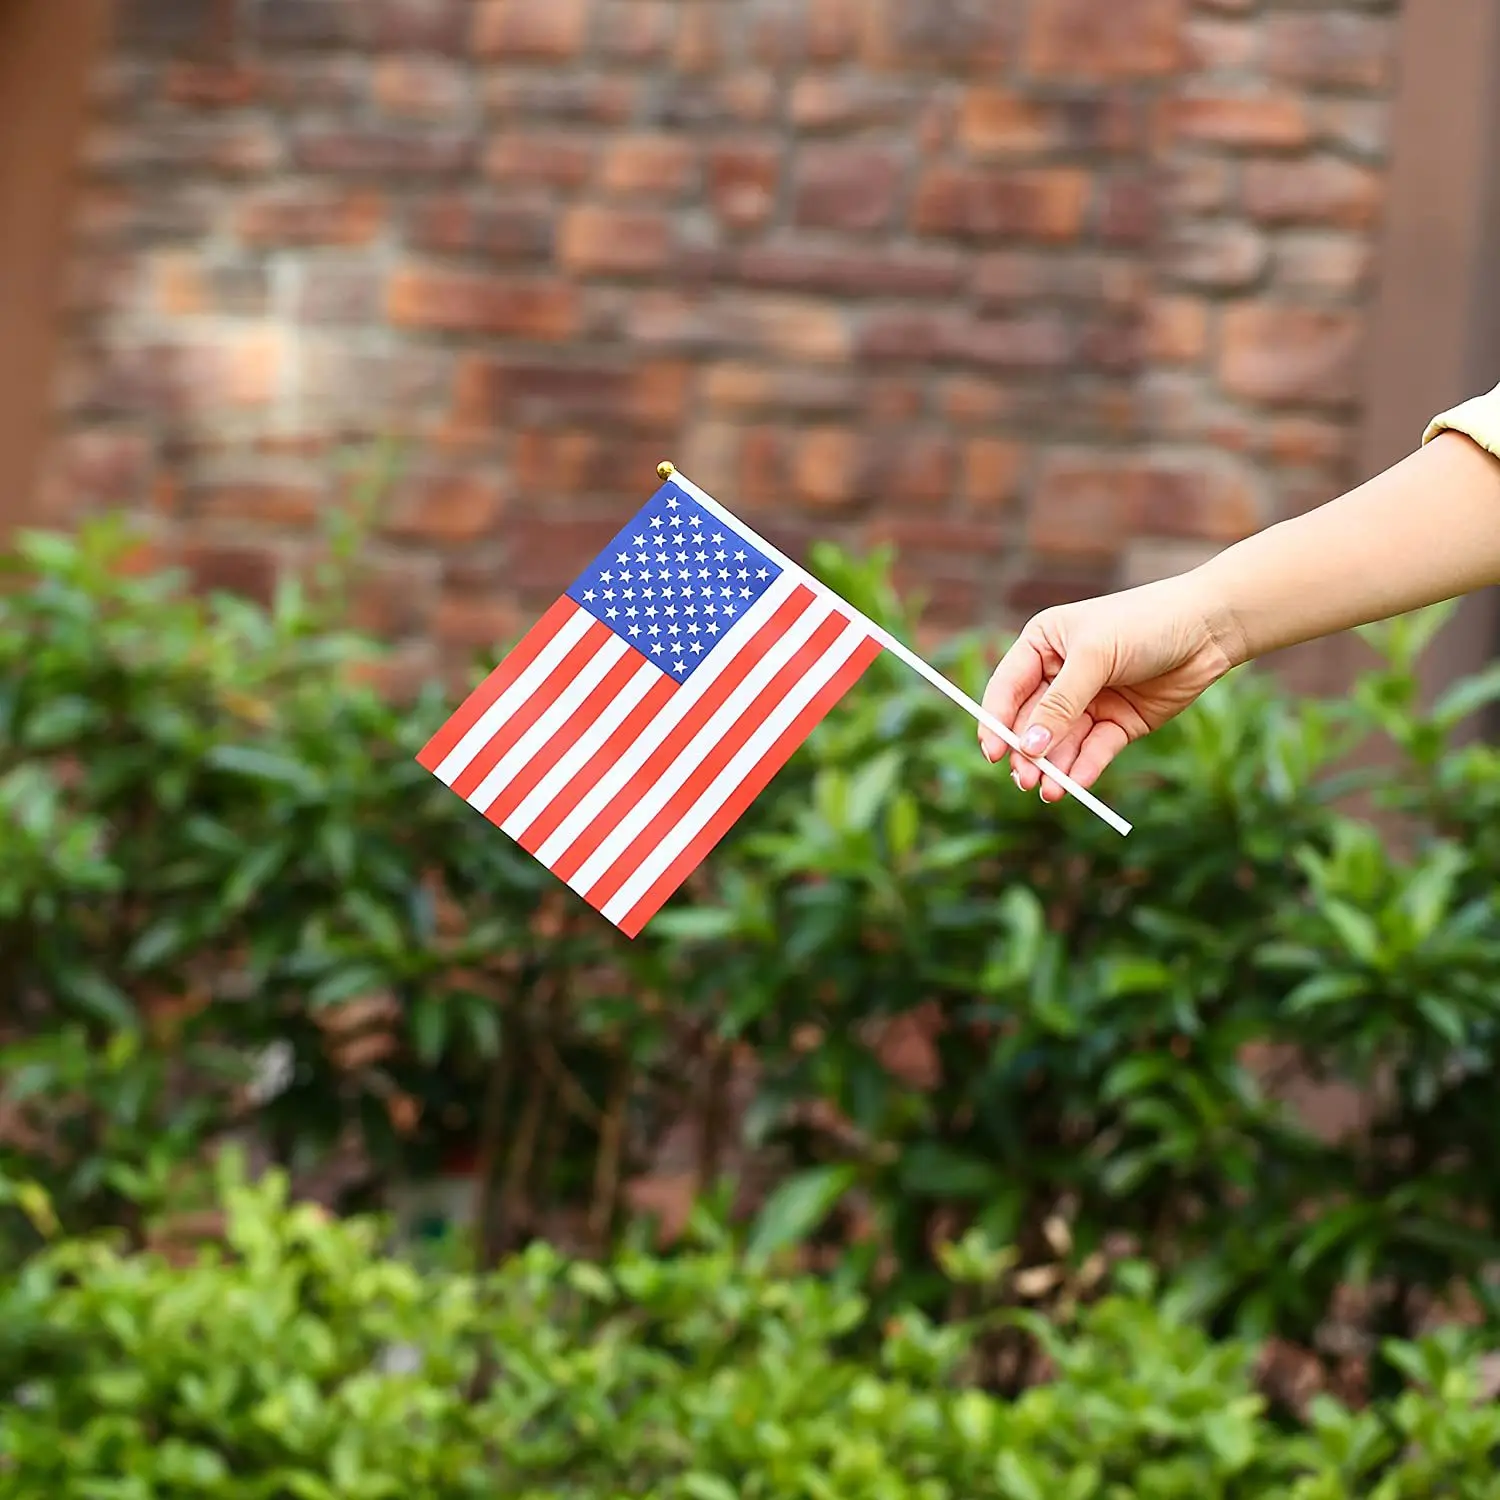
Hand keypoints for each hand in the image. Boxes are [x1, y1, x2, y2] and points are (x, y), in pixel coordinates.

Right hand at [979, 572, 1244, 800]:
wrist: (1210, 628)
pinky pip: (1095, 750)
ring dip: (1055, 768)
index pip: (1008, 689)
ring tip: (1051, 792)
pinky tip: (1077, 784)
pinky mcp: (1118, 723)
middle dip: (1028, 753)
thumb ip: (1060, 703)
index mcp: (1043, 645)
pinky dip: (1085, 768)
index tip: (993, 753)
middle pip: (1032, 723)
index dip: (996, 722)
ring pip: (1062, 743)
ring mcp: (1090, 701)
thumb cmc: (1145, 623)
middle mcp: (1061, 675)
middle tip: (1025, 781)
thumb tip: (1028, 745)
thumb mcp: (1095, 657)